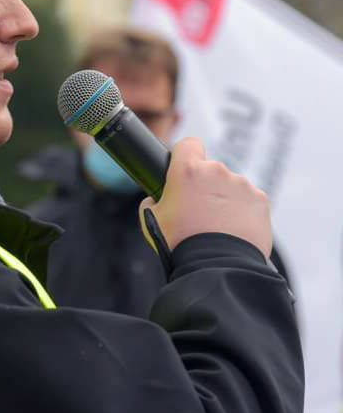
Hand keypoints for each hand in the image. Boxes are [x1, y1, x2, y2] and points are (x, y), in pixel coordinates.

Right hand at [139, 137, 271, 256]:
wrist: (216, 268)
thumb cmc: (180, 244)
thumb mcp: (151, 218)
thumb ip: (154, 199)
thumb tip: (158, 197)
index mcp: (187, 170)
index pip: (188, 144)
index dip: (185, 154)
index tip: (183, 168)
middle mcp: (216, 171)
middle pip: (210, 169)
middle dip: (205, 185)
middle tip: (198, 211)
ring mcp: (241, 185)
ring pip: (230, 185)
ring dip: (224, 199)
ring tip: (218, 226)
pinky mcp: (261, 200)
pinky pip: (248, 200)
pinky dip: (242, 211)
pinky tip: (234, 230)